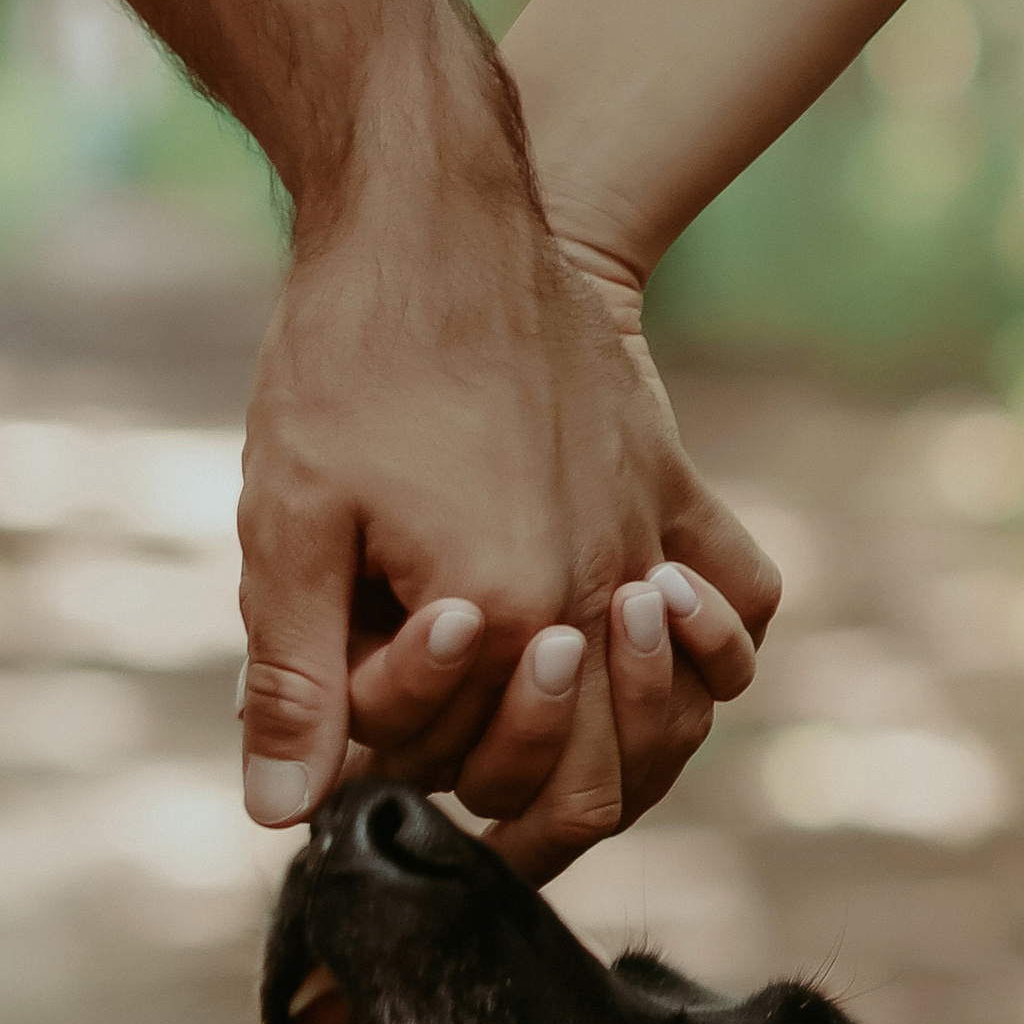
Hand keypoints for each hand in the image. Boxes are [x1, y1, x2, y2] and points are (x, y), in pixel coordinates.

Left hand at [237, 169, 778, 880]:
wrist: (435, 209)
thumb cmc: (351, 361)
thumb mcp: (292, 526)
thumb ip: (296, 682)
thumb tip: (280, 814)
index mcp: (507, 618)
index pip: (478, 773)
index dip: (401, 756)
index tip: (354, 674)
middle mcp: (600, 596)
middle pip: (598, 787)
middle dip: (513, 792)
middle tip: (448, 739)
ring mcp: (648, 541)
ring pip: (679, 720)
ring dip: (621, 747)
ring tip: (541, 708)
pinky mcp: (670, 486)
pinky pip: (743, 596)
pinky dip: (712, 645)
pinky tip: (650, 635)